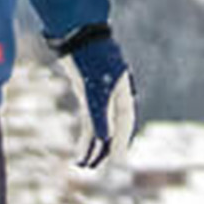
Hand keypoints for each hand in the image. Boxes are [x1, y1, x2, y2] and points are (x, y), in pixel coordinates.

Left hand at [56, 25, 137, 167]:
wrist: (77, 35)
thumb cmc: (91, 58)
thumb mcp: (94, 87)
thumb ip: (99, 114)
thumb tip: (104, 139)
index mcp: (123, 93)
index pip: (125, 122)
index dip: (122, 142)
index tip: (117, 161)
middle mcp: (114, 97)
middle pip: (113, 128)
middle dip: (104, 149)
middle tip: (94, 168)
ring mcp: (101, 96)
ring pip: (99, 127)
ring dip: (92, 146)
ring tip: (83, 164)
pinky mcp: (87, 94)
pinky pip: (89, 120)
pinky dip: (85, 135)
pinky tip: (81, 148)